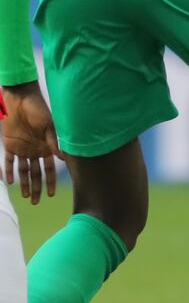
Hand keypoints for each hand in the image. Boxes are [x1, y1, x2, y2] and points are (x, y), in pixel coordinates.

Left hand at [2, 82, 61, 204]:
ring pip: (23, 170)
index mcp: (47, 147)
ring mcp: (23, 148)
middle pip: (36, 173)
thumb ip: (54, 143)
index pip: (49, 169)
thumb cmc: (38, 110)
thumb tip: (64, 159)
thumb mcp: (48, 127)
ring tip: (25, 197)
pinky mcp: (10, 145)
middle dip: (37, 187)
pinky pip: (9, 161)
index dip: (50, 182)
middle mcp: (36, 150)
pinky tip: (10, 181)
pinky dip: (9, 171)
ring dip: (23, 183)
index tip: (51, 195)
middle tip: (36, 202)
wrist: (20, 99)